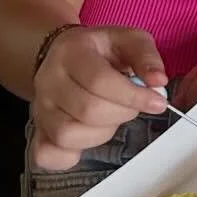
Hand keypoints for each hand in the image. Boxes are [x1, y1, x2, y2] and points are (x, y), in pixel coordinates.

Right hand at [31, 26, 167, 171]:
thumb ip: (146, 56)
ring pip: (67, 135)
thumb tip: (158, 81)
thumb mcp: (127, 40)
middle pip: (87, 110)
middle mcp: (48, 81)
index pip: (99, 81)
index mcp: (71, 52)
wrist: (63, 56)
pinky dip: (69, 156)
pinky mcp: (38, 130)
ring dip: (101, 133)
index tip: (158, 102)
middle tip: (132, 106)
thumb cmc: (101, 51)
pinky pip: (46, 154)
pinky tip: (88, 139)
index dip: (133, 96)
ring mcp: (40, 108)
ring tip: (111, 118)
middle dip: (122, 113)